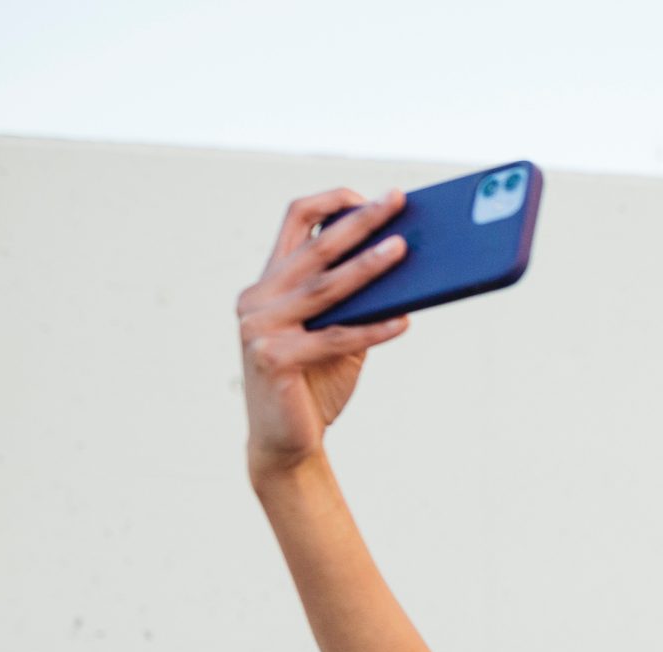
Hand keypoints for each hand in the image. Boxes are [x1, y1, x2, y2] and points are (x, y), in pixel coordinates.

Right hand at [237, 187, 413, 476]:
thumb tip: (405, 266)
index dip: (332, 203)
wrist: (286, 444)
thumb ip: (357, 303)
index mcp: (270, 283)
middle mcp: (257, 298)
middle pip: (316, 248)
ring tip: (403, 249)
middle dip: (359, 221)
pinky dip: (373, 330)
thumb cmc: (315, 384)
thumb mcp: (338, 335)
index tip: (369, 196)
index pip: (295, 222)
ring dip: (368, 267)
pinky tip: (405, 322)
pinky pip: (334, 338)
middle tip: (395, 200)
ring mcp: (259, 327)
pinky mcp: (272, 358)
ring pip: (325, 288)